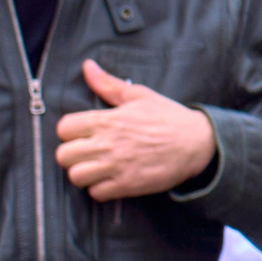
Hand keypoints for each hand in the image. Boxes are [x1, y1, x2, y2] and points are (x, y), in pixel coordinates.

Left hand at [53, 62, 215, 201]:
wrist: (198, 143)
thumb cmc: (169, 118)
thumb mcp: (139, 96)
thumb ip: (108, 84)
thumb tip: (87, 66)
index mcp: (107, 120)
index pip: (64, 128)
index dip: (70, 132)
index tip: (82, 134)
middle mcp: (108, 144)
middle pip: (63, 156)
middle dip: (73, 155)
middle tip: (87, 153)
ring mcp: (117, 166)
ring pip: (76, 177)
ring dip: (84, 174)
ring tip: (97, 168)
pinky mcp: (127, 185)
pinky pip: (96, 193)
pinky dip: (100, 189)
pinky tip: (111, 180)